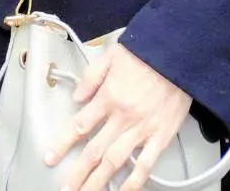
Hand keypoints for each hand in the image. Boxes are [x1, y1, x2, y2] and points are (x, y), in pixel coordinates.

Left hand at [44, 43, 191, 190]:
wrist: (178, 55)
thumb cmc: (147, 53)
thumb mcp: (112, 55)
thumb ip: (91, 76)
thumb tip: (77, 96)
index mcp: (109, 97)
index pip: (80, 125)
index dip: (63, 143)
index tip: (51, 156)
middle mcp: (122, 117)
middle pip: (94, 151)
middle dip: (77, 173)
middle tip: (65, 187)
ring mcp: (142, 129)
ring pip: (115, 161)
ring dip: (99, 181)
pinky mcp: (160, 136)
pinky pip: (145, 164)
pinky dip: (134, 181)